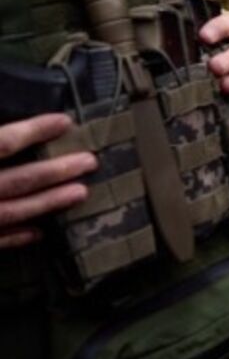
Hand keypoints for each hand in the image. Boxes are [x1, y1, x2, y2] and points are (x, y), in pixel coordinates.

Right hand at [0, 114, 94, 248]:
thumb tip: (8, 134)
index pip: (4, 143)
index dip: (34, 131)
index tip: (65, 122)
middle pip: (18, 180)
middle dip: (56, 171)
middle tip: (89, 162)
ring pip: (11, 212)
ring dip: (47, 202)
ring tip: (79, 193)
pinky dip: (16, 236)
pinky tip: (38, 232)